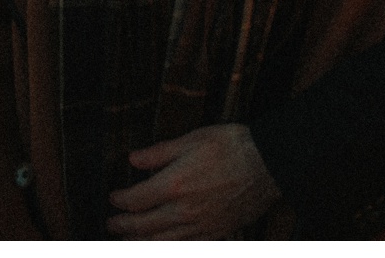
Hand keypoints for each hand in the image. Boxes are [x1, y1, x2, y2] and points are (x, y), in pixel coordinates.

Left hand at [107, 123, 280, 239]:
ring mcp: (200, 225)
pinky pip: (185, 246)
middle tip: (112, 223)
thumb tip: (133, 160)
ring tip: (129, 240)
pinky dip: (168, 247)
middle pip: (141, 227)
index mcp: (174, 185)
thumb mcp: (195, 138)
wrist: (272, 162)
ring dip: (139, 242)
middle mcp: (183, 211)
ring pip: (159, 242)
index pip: (134, 200)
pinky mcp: (216, 233)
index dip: (119, 200)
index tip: (114, 197)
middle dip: (122, 226)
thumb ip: (161, 152)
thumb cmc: (235, 145)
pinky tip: (163, 243)